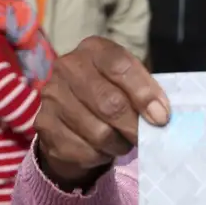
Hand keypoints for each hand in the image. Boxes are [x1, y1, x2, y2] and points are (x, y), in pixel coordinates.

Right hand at [35, 37, 169, 188]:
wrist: (72, 119)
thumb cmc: (112, 95)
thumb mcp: (130, 83)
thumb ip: (146, 92)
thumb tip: (160, 115)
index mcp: (93, 49)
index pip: (119, 66)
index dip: (144, 93)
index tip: (161, 117)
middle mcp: (67, 67)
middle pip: (109, 102)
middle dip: (134, 125)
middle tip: (146, 137)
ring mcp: (52, 97)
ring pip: (98, 132)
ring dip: (119, 143)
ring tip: (123, 141)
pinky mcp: (44, 126)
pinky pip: (84, 150)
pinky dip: (101, 155)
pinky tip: (102, 148)